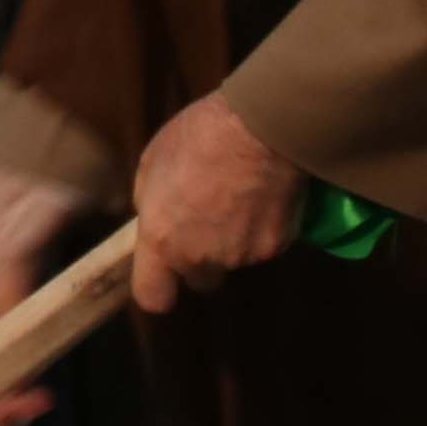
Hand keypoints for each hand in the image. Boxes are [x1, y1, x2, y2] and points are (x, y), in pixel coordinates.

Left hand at [129, 90, 301, 313]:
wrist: (260, 128)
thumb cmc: (198, 136)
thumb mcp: (152, 163)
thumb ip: (150, 204)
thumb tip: (154, 219)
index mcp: (162, 239)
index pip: (153, 297)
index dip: (158, 289)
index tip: (164, 277)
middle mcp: (200, 257)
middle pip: (200, 280)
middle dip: (202, 261)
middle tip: (208, 223)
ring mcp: (241, 255)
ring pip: (234, 261)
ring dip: (234, 241)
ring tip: (238, 197)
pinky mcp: (276, 247)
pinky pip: (264, 246)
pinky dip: (263, 229)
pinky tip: (263, 196)